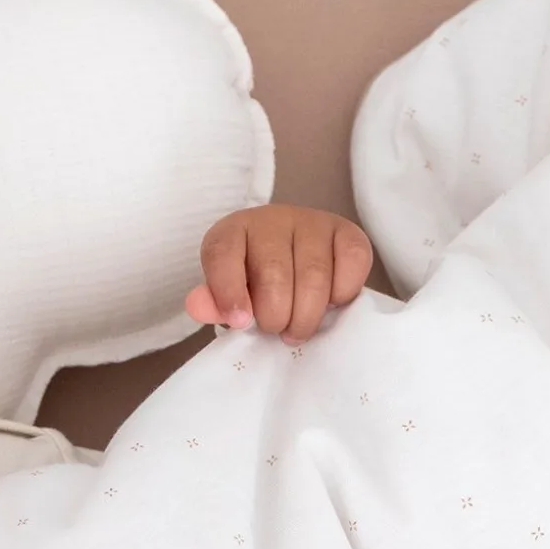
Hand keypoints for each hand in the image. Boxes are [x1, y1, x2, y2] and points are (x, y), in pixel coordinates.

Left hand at [184, 204, 374, 345]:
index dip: (229, 293)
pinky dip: (341, 295)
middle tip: (275, 330)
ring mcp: (314, 222)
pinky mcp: (348, 232)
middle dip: (275, 317)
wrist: (294, 264)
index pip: (223, 255)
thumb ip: (213, 304)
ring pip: (314, 277)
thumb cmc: (255, 287)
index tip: (241, 323)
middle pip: (274, 275)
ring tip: (298, 329)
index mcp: (233, 232)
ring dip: (306, 316)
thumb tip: (198, 306)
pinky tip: (329, 303)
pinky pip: (351, 266)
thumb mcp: (227, 297)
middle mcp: (273, 218)